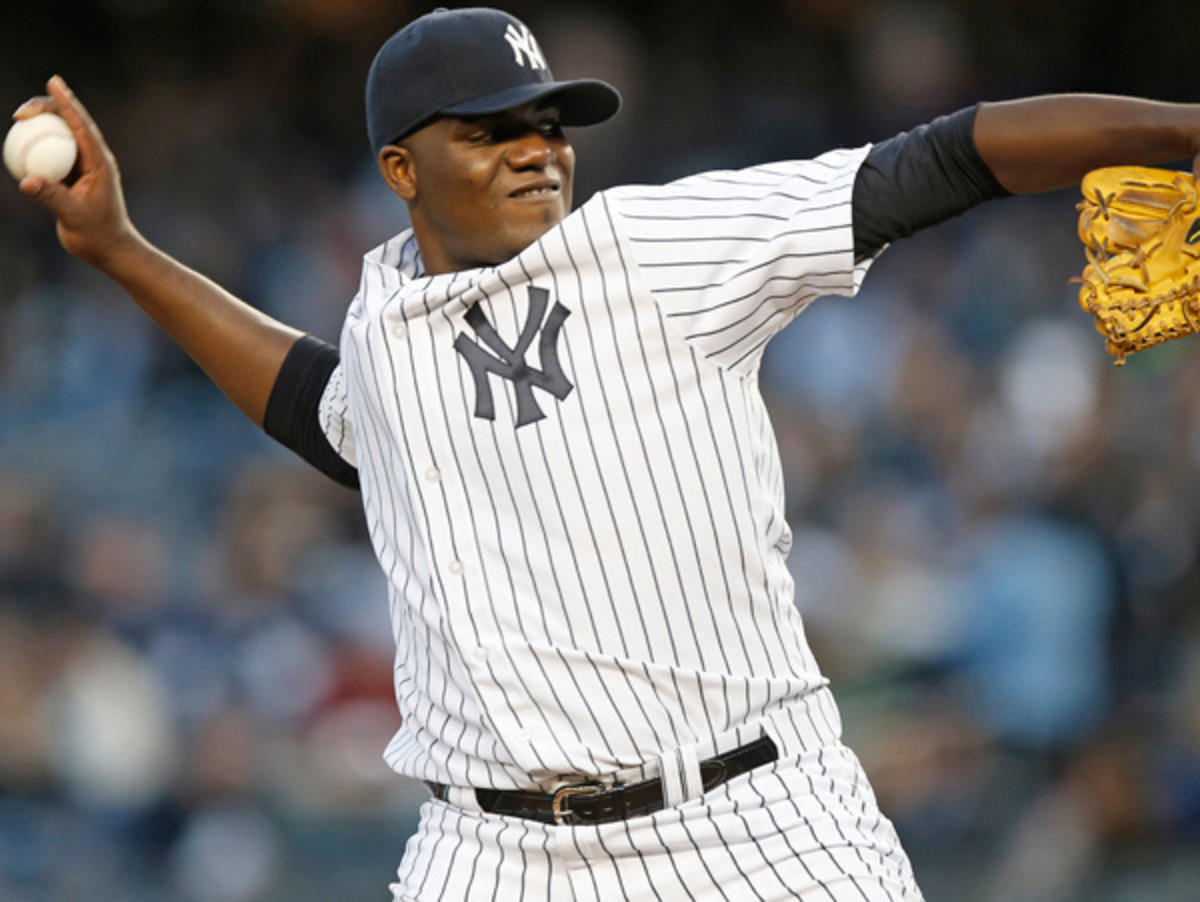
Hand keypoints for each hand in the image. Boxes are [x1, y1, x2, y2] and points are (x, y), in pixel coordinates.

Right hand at [13, 75, 138, 267]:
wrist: (108, 250)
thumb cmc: (97, 234)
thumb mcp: (73, 215)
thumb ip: (50, 197)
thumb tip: (25, 180)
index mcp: (99, 162)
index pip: (81, 125)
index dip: (67, 102)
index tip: (54, 82)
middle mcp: (92, 160)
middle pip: (69, 124)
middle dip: (47, 109)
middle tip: (21, 114)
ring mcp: (82, 168)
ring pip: (59, 137)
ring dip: (40, 125)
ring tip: (19, 120)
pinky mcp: (72, 177)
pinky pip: (51, 154)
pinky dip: (36, 146)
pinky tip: (18, 144)